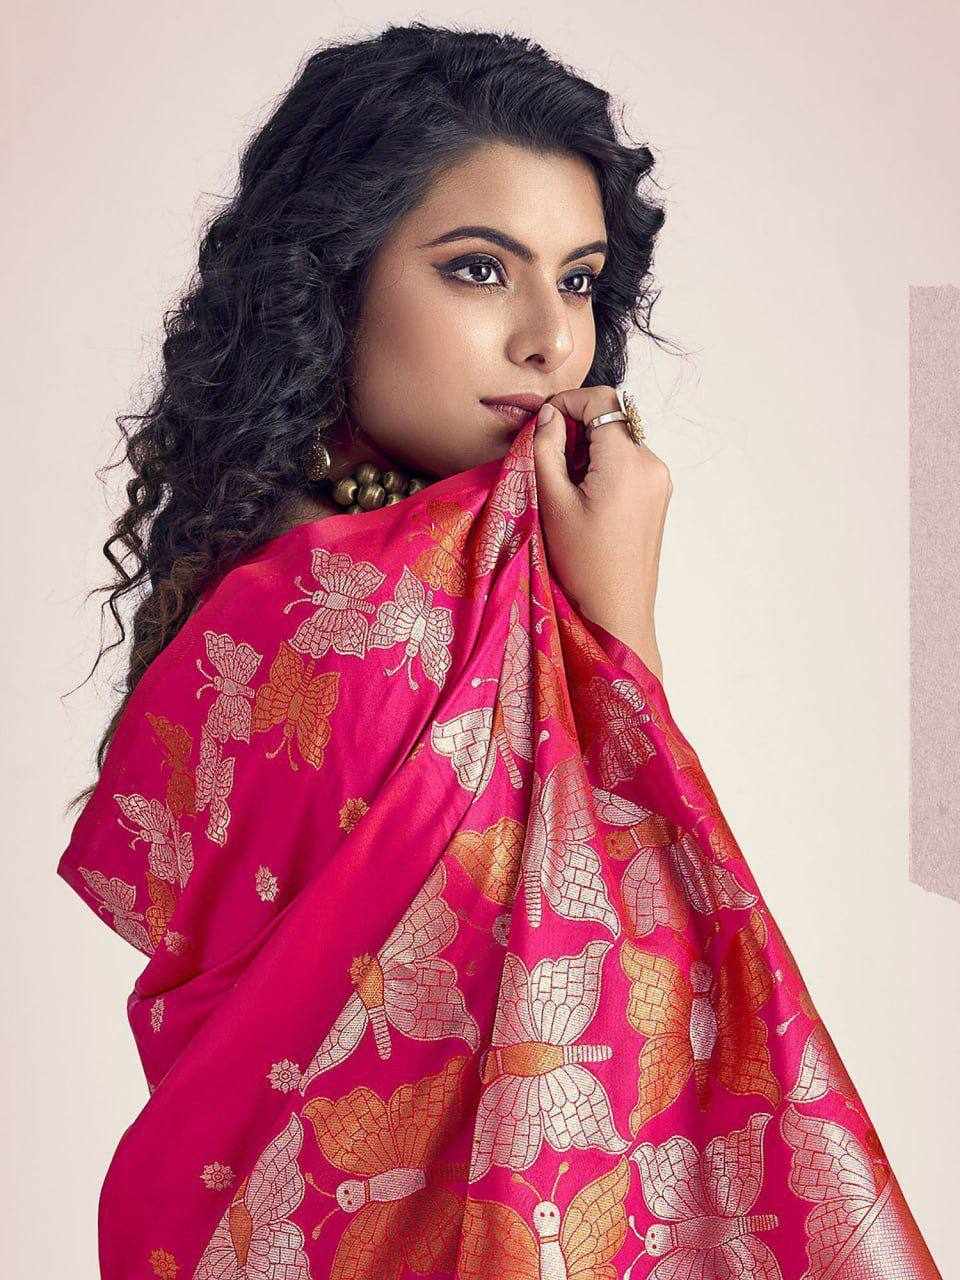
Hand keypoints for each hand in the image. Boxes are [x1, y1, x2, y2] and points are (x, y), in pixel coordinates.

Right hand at [531, 386, 671, 680]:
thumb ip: (546, 449)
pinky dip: (603, 466)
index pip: (602, 401)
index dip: (568, 401)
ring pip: (618, 440)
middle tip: (549, 460)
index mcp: (629, 461)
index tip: (542, 421)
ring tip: (566, 486)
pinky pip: (628, 463)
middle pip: (611, 419)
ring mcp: (659, 480)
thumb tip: (548, 415)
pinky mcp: (658, 495)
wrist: (615, 610)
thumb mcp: (552, 502)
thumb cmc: (581, 562)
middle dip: (577, 429)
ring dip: (589, 450)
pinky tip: (585, 498)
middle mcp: (652, 463)